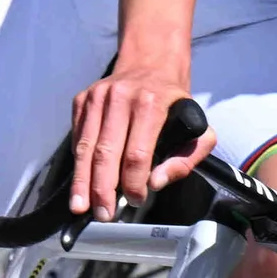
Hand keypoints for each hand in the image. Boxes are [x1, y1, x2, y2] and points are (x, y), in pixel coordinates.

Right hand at [63, 52, 203, 218]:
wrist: (150, 63)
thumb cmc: (174, 102)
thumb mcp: (198, 128)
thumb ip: (186, 159)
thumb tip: (156, 182)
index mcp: (151, 103)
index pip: (137, 153)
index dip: (133, 183)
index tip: (136, 200)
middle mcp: (121, 97)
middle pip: (106, 153)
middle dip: (103, 189)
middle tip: (104, 214)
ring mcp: (98, 97)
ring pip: (85, 148)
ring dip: (82, 181)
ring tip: (81, 206)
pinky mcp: (82, 99)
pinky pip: (78, 137)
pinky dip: (79, 162)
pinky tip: (82, 181)